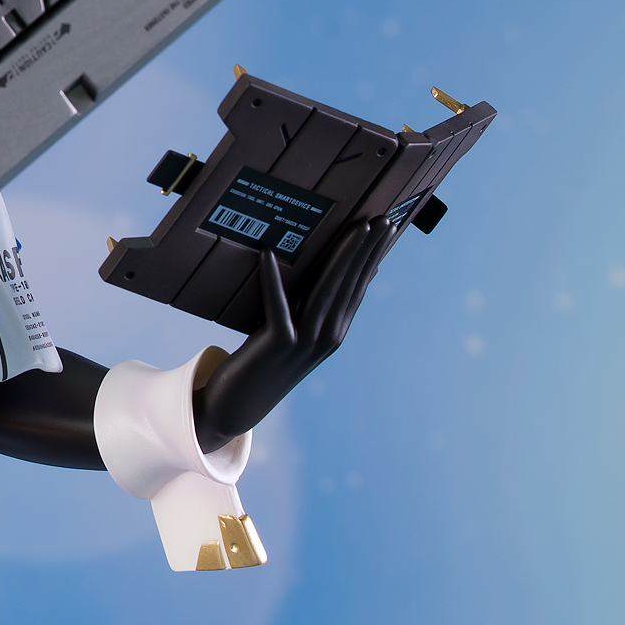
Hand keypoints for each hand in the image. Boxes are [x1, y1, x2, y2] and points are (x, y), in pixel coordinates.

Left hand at [191, 217, 402, 453]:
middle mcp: (326, 337)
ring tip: (355, 228)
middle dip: (366, 249)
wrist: (239, 405)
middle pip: (348, 284)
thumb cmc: (263, 360)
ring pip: (327, 291)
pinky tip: (268, 253)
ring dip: (342, 257)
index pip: (358, 286)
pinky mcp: (278, 344)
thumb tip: (326, 273)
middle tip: (381, 219)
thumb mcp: (293, 331)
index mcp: (333, 332)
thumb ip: (310, 306)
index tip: (386, 227)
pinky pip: (277, 305)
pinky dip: (272, 279)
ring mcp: (304, 342)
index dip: (372, 256)